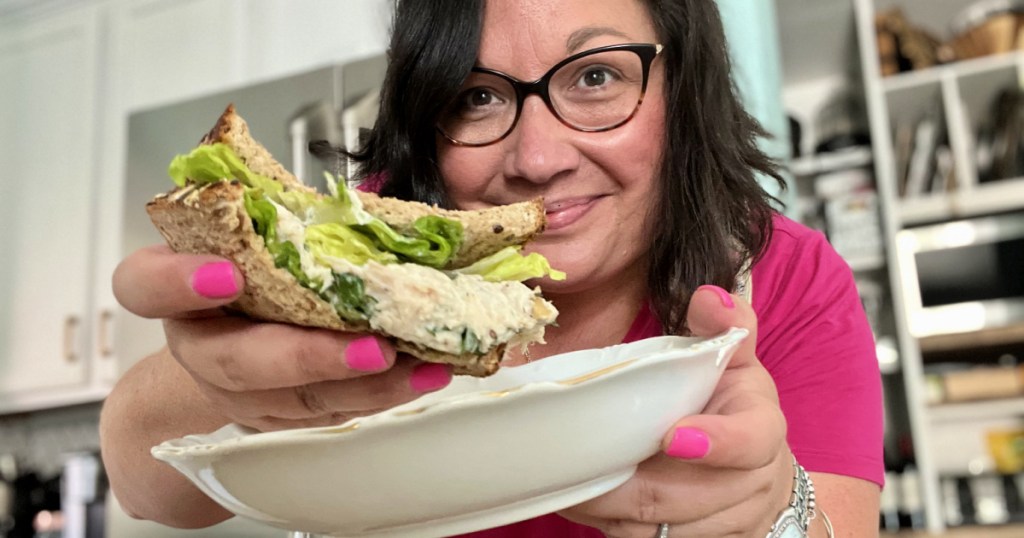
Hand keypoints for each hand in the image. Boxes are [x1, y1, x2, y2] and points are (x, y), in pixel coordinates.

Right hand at [112, 245, 451, 430]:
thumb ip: (290, 218)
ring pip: (292, 400)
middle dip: (308, 358)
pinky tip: (424, 375)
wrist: (235, 334)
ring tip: (420, 365)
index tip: (227, 275)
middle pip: (233, 363)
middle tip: (374, 347)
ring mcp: (236, 391)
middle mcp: (200, 344)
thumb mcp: (260, 231)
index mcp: (178, 285)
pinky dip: (380, 395)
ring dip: (365, 386)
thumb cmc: (254, 269)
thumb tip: (370, 205)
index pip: (143, 284)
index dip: (175, 283)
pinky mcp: (276, 419)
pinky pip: (327, 414)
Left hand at [559, 285, 793, 536]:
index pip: (750, 441)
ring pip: (662, 527)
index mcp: (763, 429)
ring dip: (613, 510)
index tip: (672, 437)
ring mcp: (724, 521)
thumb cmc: (733, 406)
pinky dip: (611, 526)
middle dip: (631, 485)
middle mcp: (751, 483)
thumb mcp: (736, 359)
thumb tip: (706, 297)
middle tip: (580, 465)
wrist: (759, 475)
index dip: (715, 443)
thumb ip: (725, 325)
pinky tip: (581, 502)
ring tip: (570, 482)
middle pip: (687, 495)